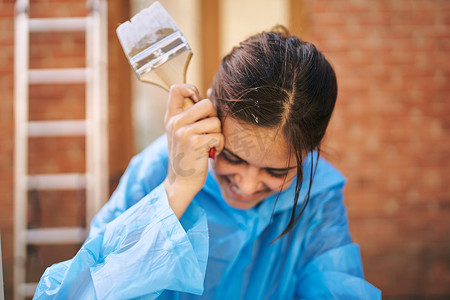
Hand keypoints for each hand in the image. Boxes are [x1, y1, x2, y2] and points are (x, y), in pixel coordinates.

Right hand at [163, 84, 223, 217]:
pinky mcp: (195, 143)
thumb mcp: (182, 132)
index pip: (177, 89)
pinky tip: (211, 152)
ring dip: (218, 134)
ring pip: (215, 121)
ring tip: (210, 144)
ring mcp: (184, 132)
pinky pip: (218, 136)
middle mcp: (175, 122)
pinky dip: (219, 145)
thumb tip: (210, 91)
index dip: (192, 90)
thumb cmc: (187, 156)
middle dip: (214, 117)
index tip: (197, 104)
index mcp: (171, 117)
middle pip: (206, 103)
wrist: (180, 182)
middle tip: (209, 130)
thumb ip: (192, 114)